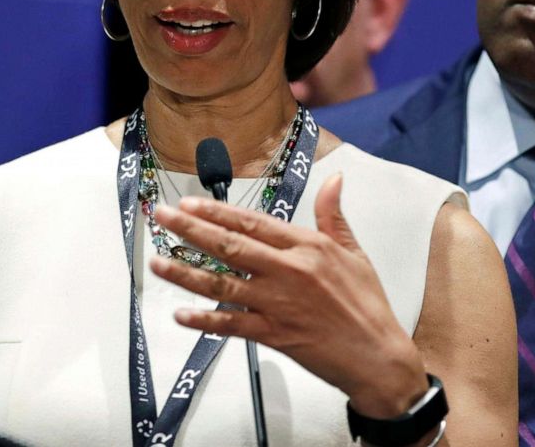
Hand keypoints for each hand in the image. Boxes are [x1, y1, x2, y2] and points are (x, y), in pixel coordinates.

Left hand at [150, 174, 428, 417]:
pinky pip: (231, 325)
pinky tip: (181, 315)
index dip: (218, 212)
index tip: (190, 203)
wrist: (378, 357)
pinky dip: (205, 320)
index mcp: (307, 246)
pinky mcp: (274, 334)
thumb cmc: (367, 304)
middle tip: (161, 218)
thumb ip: (333, 215)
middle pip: (230, 245)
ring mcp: (278, 304)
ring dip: (186, 273)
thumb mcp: (353, 252)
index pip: (253, 222)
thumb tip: (334, 178)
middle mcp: (288, 271)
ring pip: (223, 284)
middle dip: (191, 230)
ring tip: (157, 262)